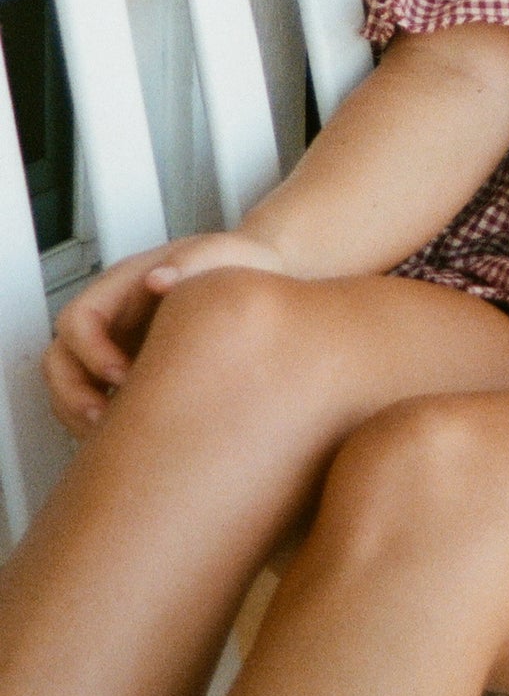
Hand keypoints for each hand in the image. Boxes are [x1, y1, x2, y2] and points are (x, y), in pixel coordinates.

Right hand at [43, 229, 286, 436]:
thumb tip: (158, 279)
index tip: (124, 373)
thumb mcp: (220, 252)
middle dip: (74, 395)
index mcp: (124, 285)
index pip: (78, 319)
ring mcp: (117, 348)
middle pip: (60, 360)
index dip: (90, 350)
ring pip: (71, 389)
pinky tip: (137, 442)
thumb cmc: (236, 263)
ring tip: (116, 441)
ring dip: (82, 417)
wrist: (261, 278)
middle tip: (105, 422)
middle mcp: (112, 319)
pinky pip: (99, 405)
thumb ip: (192, 260)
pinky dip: (105, 428)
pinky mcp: (132, 376)